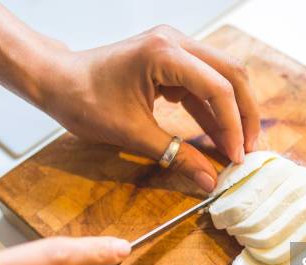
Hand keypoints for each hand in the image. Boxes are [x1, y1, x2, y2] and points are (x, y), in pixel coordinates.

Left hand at [43, 25, 260, 192]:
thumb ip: (176, 156)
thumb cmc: (83, 101)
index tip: (237, 157)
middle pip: (231, 74)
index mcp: (165, 54)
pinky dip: (211, 111)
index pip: (218, 88)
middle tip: (250, 149)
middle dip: (245, 113)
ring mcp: (174, 49)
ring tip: (237, 146)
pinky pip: (202, 85)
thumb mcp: (132, 133)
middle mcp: (175, 42)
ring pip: (221, 77)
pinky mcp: (170, 61)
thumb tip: (210, 181)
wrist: (55, 81)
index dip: (233, 125)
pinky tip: (218, 137)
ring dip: (232, 111)